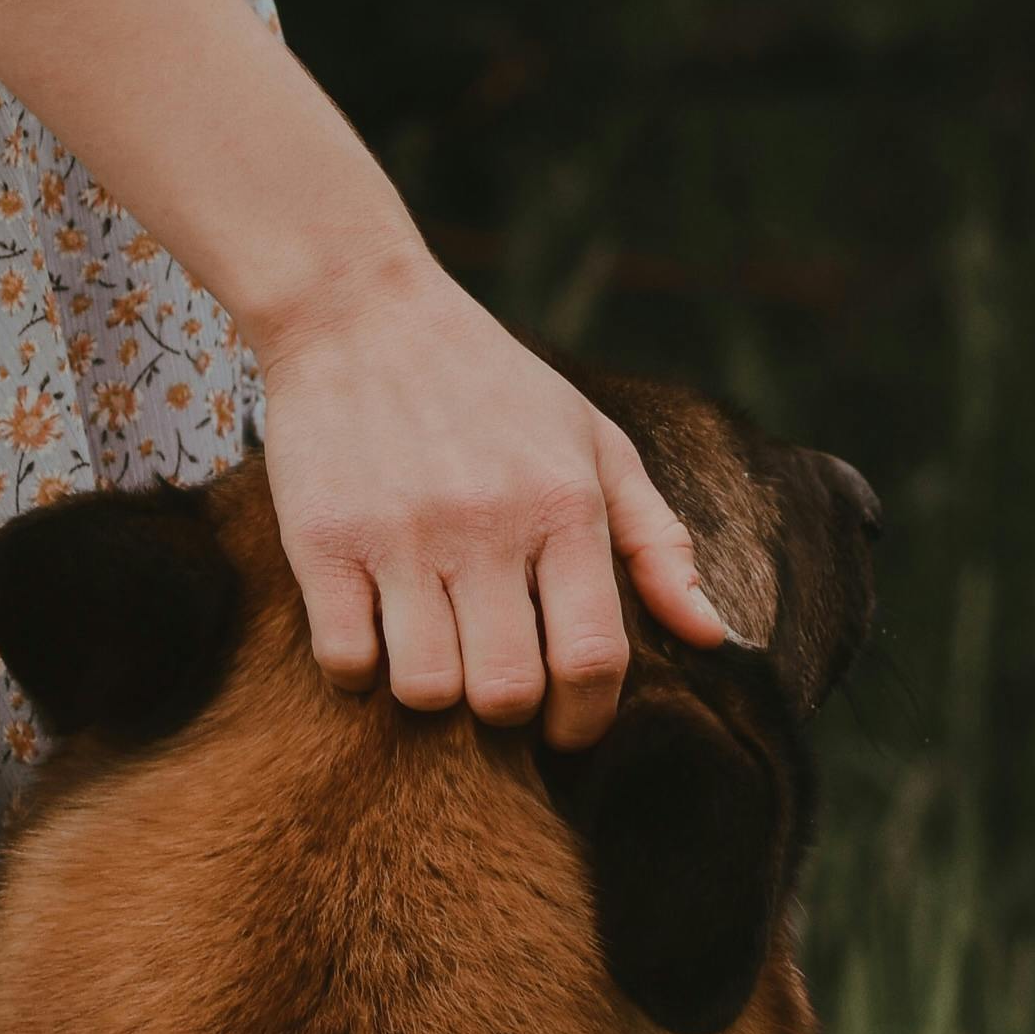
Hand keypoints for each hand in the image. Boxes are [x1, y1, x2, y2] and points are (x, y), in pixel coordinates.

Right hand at [251, 246, 726, 750]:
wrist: (358, 307)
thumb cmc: (489, 382)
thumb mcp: (591, 440)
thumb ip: (656, 540)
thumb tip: (712, 637)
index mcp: (561, 503)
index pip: (592, 660)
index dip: (586, 720)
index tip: (568, 726)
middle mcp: (484, 522)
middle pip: (507, 692)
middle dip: (508, 711)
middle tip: (495, 682)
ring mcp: (398, 533)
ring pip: (425, 688)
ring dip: (433, 690)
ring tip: (433, 651)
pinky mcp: (322, 538)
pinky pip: (346, 660)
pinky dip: (360, 669)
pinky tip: (373, 630)